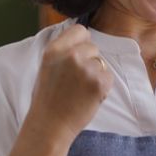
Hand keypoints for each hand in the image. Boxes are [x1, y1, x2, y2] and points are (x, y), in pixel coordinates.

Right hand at [28, 24, 112, 141]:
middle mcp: (71, 55)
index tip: (79, 54)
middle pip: (93, 46)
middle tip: (77, 79)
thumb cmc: (47, 98)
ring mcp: (86, 68)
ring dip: (95, 75)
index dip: (82, 42)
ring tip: (80, 90)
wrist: (50, 125)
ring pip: (101, 63)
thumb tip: (82, 39)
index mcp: (54, 49)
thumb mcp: (47, 66)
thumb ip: (63, 51)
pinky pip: (108, 76)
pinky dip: (102, 87)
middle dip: (89, 60)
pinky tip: (88, 97)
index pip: (79, 30)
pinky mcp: (99, 82)